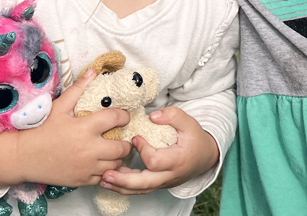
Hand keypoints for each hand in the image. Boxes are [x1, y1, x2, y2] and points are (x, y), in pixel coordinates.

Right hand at [0, 69, 132, 188]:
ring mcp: (87, 167)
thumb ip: (78, 89)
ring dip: (118, 157)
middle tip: (123, 137)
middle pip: (122, 147)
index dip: (124, 116)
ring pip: (116, 164)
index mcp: (85, 128)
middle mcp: (89, 149)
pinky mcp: (82, 181)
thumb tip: (94, 71)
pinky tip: (103, 163)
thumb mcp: (59, 107)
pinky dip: (107, 171)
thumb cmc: (42, 130)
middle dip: (126, 142)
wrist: (24, 157)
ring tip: (114, 151)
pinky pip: (104, 178)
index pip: (116, 119)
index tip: (124, 116)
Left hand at [99, 108, 218, 194]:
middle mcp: (169, 175)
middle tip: (106, 174)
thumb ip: (173, 116)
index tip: (134, 137)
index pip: (155, 161)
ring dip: (120, 187)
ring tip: (102, 180)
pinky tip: (110, 181)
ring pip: (140, 190)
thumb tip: (153, 116)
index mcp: (177, 160)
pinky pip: (139, 190)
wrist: (204, 157)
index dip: (143, 150)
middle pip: (145, 184)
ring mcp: (163, 183)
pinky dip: (125, 187)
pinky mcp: (157, 184)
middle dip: (124, 180)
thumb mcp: (189, 122)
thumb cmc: (195, 139)